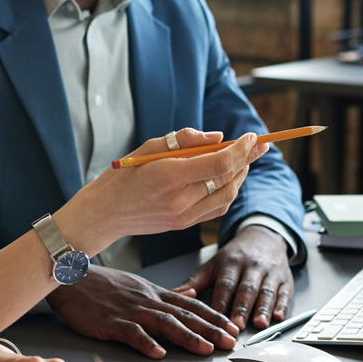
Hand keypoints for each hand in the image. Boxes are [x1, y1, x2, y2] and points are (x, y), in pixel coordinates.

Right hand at [46, 265, 239, 358]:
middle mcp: (147, 300)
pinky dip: (146, 343)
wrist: (70, 277)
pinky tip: (157, 352)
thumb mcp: (138, 285)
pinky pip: (131, 332)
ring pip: (164, 323)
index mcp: (154, 293)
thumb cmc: (102, 284)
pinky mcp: (110, 321)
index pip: (191, 304)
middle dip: (210, 328)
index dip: (214, 315)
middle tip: (229, 340)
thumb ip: (163, 294)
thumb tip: (188, 295)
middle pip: (184, 315)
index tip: (231, 327)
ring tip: (205, 348)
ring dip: (187, 336)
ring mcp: (130, 310)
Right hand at [56, 129, 267, 255]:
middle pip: (228, 180)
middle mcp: (180, 200)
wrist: (104, 213)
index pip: (219, 164)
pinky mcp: (183, 225)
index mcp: (170, 176)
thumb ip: (185, 140)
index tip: (251, 137)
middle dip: (247, 160)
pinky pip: (216, 209)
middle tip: (258, 145)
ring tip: (245, 159)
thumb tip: (218, 137)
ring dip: (240, 176)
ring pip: (227, 196)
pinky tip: (230, 179)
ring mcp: (183, 216)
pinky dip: (229, 192)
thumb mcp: (149, 148)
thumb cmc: (123, 175)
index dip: (240, 150)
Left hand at [172, 225, 292, 330]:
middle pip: (246, 289)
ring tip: (259, 323)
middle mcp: (251, 267)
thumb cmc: (234, 257)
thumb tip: (174, 295)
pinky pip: (285, 292)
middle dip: (241, 308)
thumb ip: (194, 282)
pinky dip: (282, 305)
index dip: (220, 302)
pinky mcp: (285, 279)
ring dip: (263, 308)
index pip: (224, 284)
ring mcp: (269, 273)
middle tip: (236, 326)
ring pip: (266, 291)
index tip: (215, 319)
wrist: (263, 237)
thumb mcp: (212, 265)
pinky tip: (278, 315)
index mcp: (230, 264)